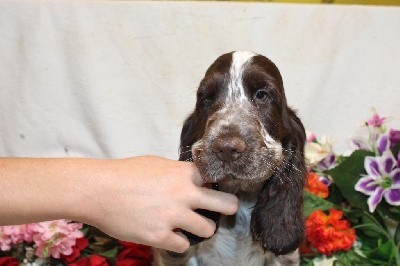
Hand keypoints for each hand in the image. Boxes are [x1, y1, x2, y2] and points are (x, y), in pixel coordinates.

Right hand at [85, 156, 238, 252]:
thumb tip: (191, 180)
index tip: (222, 188)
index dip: (221, 184)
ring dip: (202, 228)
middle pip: (226, 205)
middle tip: (226, 210)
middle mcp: (184, 194)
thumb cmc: (125, 173)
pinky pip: (183, 245)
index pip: (218, 178)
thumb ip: (178, 173)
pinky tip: (169, 234)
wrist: (98, 190)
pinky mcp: (160, 236)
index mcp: (184, 173)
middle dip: (229, 208)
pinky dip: (178, 241)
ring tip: (191, 225)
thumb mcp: (157, 164)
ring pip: (208, 230)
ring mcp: (173, 216)